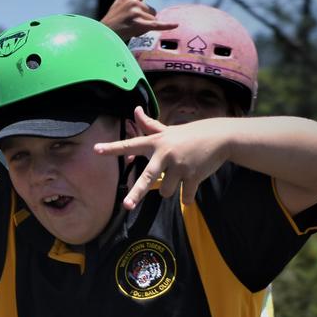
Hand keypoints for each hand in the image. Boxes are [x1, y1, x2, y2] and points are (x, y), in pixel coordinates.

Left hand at [95, 108, 231, 208]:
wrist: (220, 137)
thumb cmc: (189, 135)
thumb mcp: (168, 130)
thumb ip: (149, 125)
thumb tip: (135, 110)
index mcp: (156, 143)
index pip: (130, 144)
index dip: (113, 148)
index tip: (96, 150)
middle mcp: (165, 154)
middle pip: (147, 177)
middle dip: (137, 193)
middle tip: (126, 206)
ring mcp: (180, 166)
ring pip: (165, 191)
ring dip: (170, 189)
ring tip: (179, 175)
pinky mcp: (193, 176)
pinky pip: (184, 197)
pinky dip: (187, 197)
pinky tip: (191, 188)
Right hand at [101, 0, 177, 39]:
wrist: (104, 34)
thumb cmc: (111, 20)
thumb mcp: (117, 3)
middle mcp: (134, 3)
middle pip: (152, 11)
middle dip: (146, 20)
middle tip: (132, 25)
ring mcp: (136, 13)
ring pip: (152, 20)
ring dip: (145, 27)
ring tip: (132, 29)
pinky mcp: (137, 23)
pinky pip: (155, 25)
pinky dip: (166, 26)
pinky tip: (176, 24)